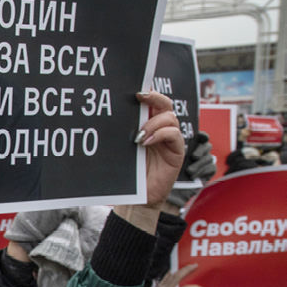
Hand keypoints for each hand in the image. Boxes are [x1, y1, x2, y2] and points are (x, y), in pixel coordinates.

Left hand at [115, 92, 185, 232]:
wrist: (139, 197)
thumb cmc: (129, 173)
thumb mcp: (123, 148)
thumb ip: (123, 131)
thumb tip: (110, 113)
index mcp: (147, 124)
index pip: (152, 102)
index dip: (147, 92)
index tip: (134, 88)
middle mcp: (161, 129)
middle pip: (164, 103)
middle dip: (154, 97)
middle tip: (139, 97)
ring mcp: (170, 139)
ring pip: (169, 117)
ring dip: (153, 122)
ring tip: (138, 135)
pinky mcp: (176, 151)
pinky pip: (174, 134)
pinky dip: (160, 134)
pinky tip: (145, 142)